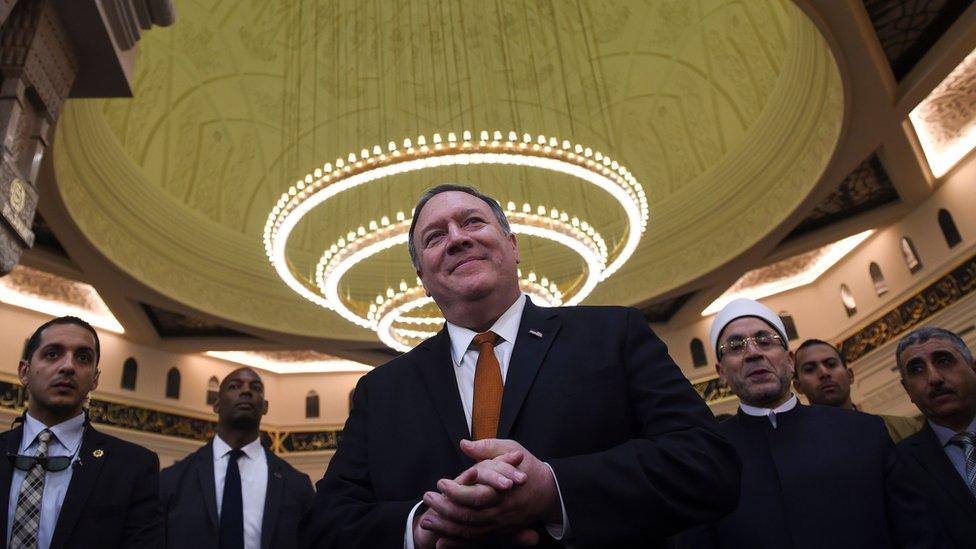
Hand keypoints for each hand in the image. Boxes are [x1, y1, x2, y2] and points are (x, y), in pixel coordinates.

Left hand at [420, 439, 559, 543]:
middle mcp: (501, 512)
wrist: (550, 491)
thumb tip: (464, 444)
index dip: (455, 491)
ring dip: (446, 527)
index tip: (440, 482)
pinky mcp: (499, 531)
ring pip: (469, 531)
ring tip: (425, 520)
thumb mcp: (510, 449)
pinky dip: (457, 542)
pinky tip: (441, 541)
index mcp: (503, 492)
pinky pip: (475, 540)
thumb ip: (487, 447)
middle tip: (427, 498)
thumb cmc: (530, 467)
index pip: (474, 496)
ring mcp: (500, 525)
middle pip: (468, 517)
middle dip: (444, 510)